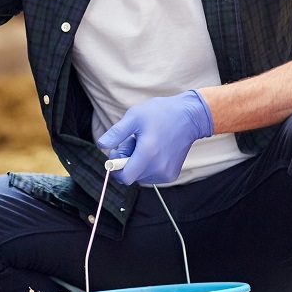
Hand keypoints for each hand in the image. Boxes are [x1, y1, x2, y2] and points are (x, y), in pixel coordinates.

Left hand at [95, 90, 213, 185]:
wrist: (190, 117)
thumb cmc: (161, 113)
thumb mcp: (134, 117)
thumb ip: (116, 133)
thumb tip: (101, 145)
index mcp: (148, 154)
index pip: (124, 178)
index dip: (115, 168)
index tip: (116, 153)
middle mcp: (158, 168)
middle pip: (130, 175)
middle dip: (126, 161)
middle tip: (132, 141)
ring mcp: (166, 173)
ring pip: (139, 176)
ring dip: (137, 163)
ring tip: (145, 143)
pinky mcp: (171, 175)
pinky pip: (150, 176)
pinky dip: (147, 166)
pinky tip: (154, 150)